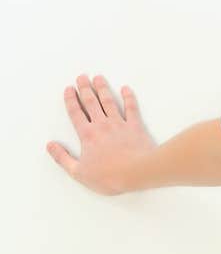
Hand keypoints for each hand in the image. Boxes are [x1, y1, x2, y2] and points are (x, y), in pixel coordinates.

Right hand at [46, 75, 154, 194]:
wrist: (137, 173)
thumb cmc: (109, 176)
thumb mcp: (79, 173)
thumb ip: (63, 158)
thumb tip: (50, 146)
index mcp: (87, 135)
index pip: (76, 113)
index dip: (71, 100)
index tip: (69, 89)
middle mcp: (102, 125)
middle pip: (91, 103)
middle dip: (85, 88)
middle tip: (81, 77)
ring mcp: (119, 124)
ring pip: (108, 101)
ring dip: (102, 88)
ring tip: (98, 78)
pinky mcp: (135, 127)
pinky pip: (131, 108)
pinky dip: (128, 97)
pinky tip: (126, 89)